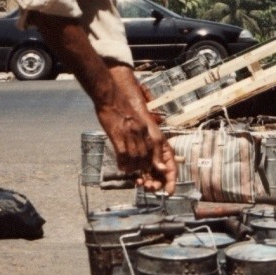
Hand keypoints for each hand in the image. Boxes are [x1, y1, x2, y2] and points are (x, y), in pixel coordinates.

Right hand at [97, 66, 175, 193]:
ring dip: (135, 169)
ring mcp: (130, 134)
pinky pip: (123, 155)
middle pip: (149, 158)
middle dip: (148, 172)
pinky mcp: (118, 135)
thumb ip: (147, 131)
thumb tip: (154, 139)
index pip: (162, 152)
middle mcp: (143, 132)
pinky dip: (123, 163)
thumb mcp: (140, 117)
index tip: (165, 179)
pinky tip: (122, 167)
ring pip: (137, 159)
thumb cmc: (123, 104)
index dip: (166, 169)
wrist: (110, 93)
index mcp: (150, 128)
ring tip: (132, 172)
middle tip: (145, 181)